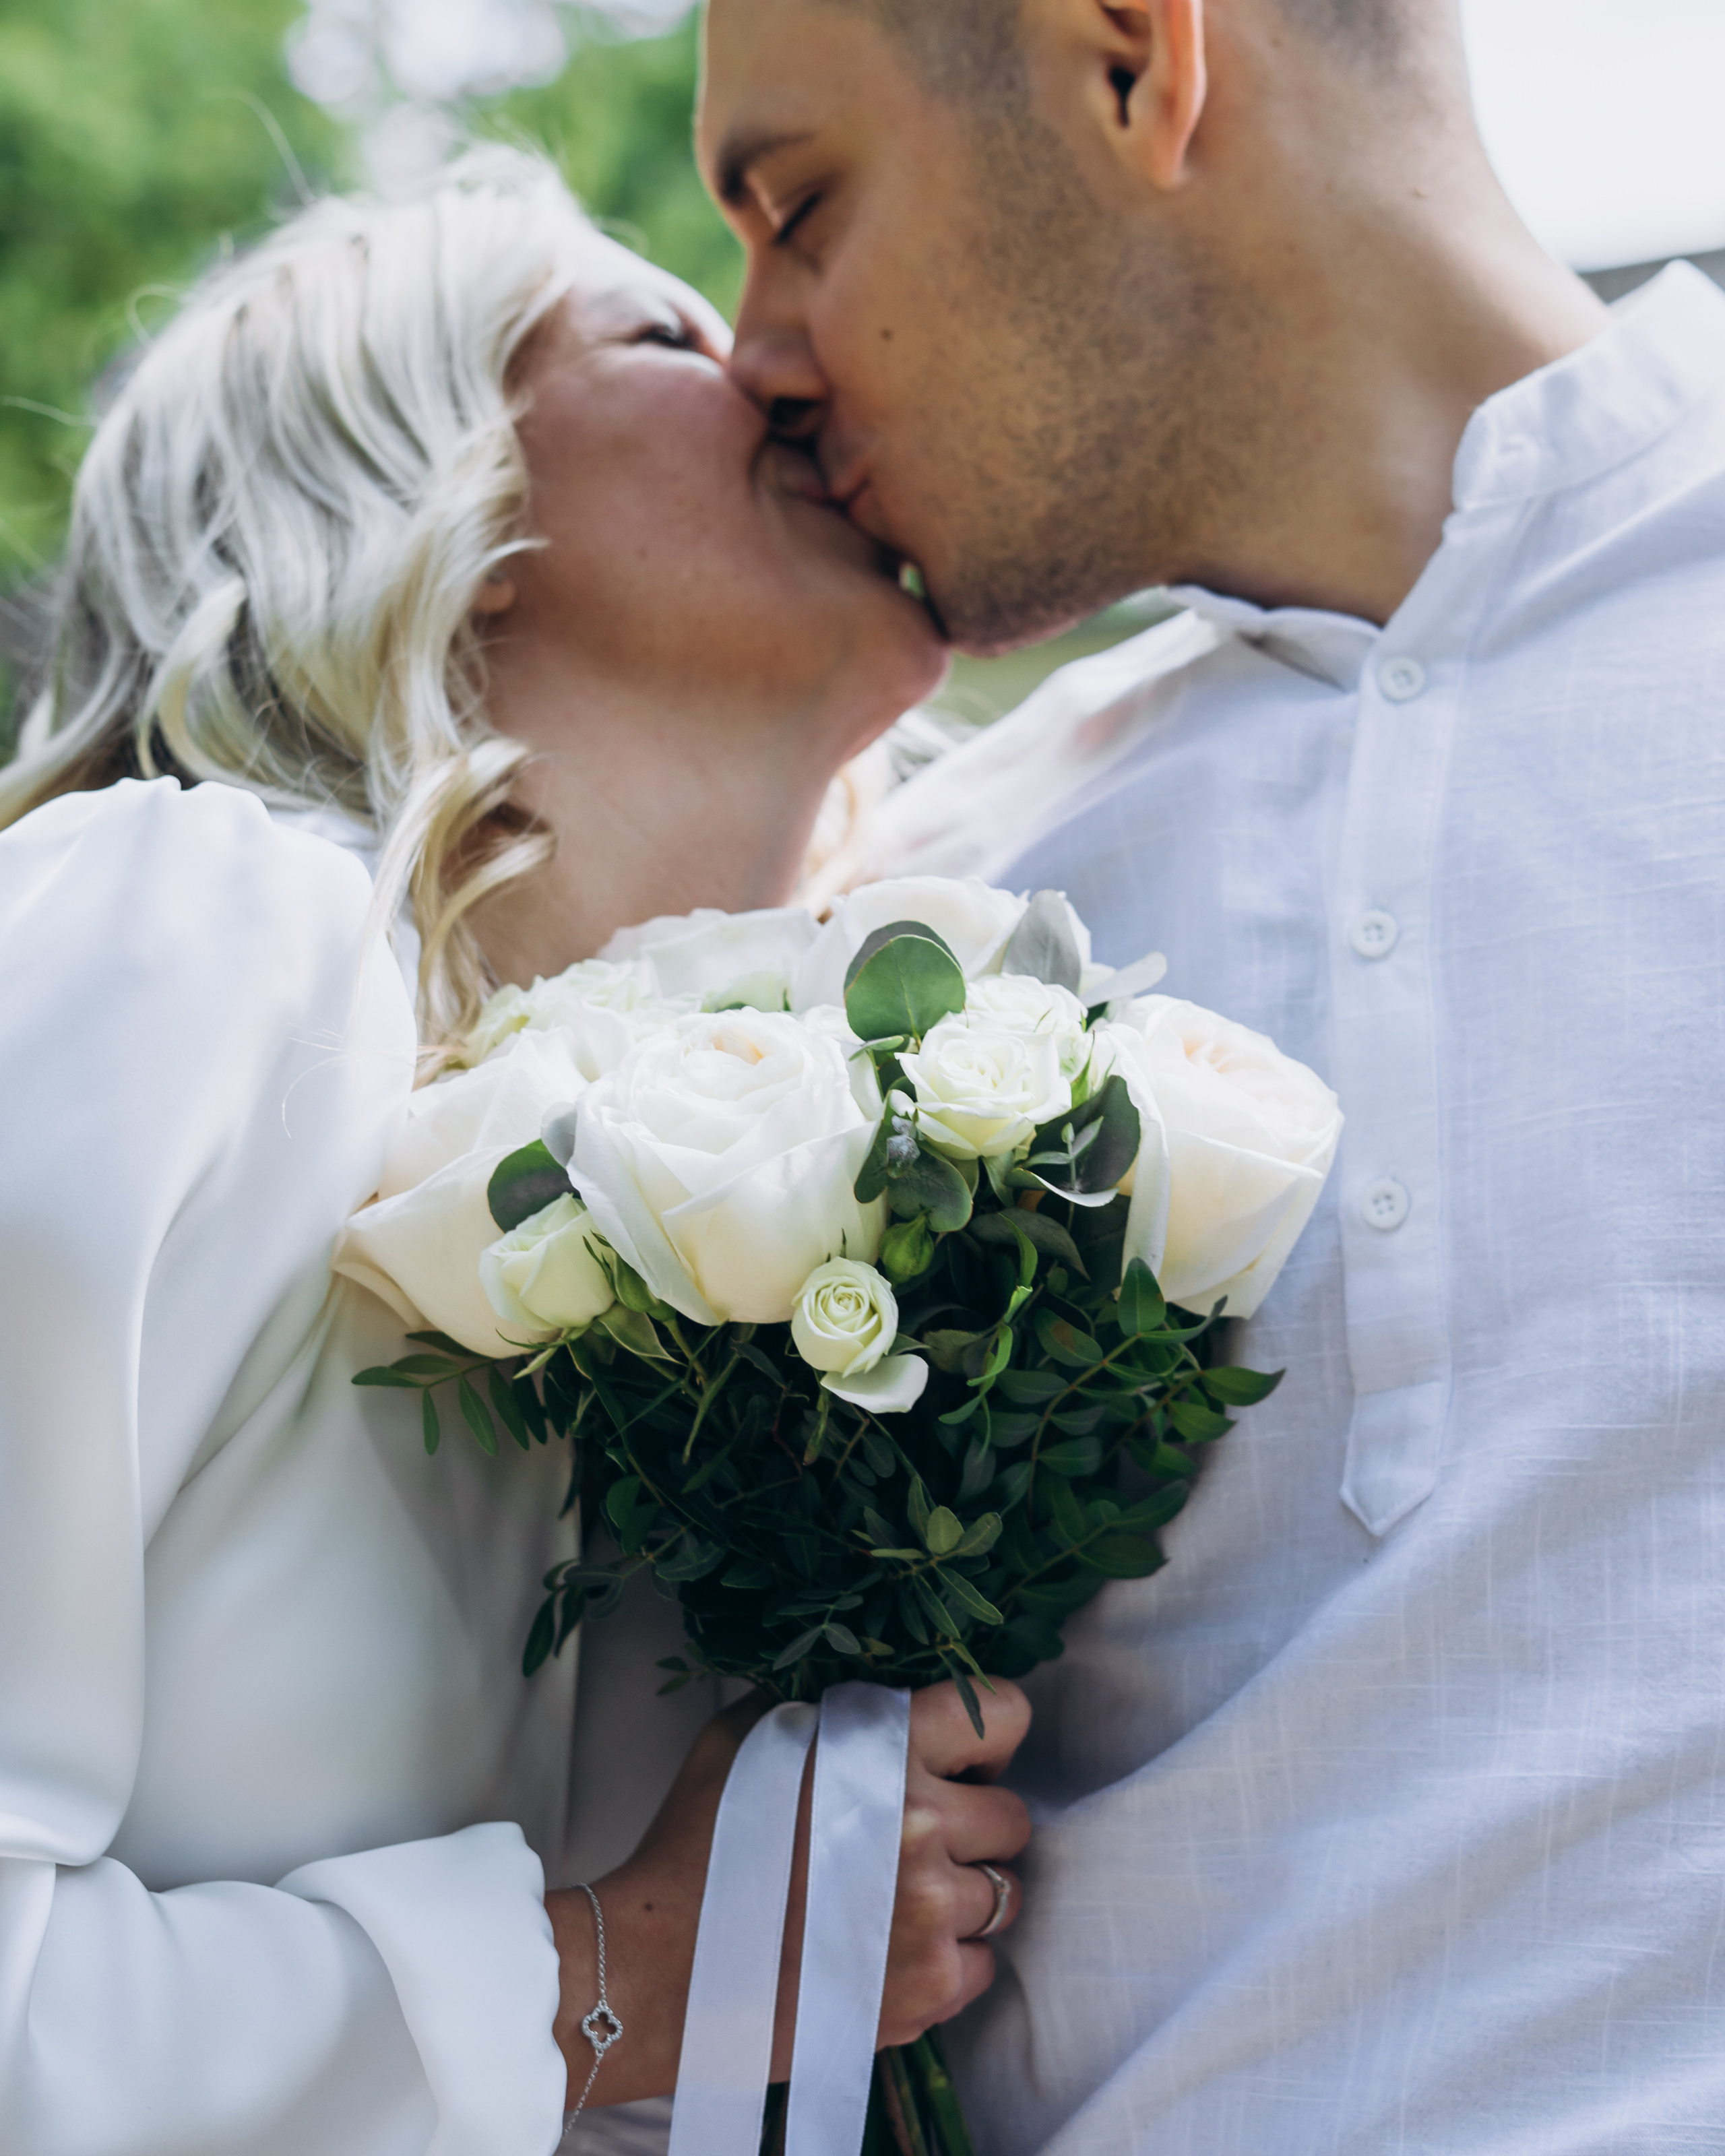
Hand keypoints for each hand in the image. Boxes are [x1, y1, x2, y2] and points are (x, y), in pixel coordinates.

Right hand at [547, 1678, 1031, 2106]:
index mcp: (887, 1752)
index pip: (1001, 1712)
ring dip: (962, 1896)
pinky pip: (982, 1966)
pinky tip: (890, 1954)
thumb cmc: (696, 1844)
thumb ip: (824, 1710)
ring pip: (1003, 1896)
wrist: (660, 1969)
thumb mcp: (750, 1737)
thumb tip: (869, 1697)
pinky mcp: (929, 1990)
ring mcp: (931, 1915)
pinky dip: (949, 1963)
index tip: (964, 1760)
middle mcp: (923, 1828)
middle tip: (919, 1841)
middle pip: (1011, 1818)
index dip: (988, 1737)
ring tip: (898, 1903)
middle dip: (973, 1826)